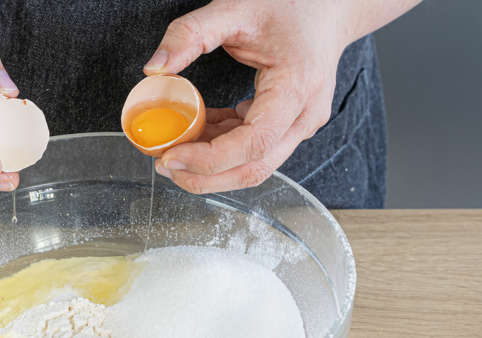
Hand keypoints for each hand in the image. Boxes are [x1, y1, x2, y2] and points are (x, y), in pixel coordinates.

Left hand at [145, 0, 416, 193]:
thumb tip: (153, 69)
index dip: (210, 159)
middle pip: (254, 168)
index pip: (254, 142)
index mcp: (297, 86)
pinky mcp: (289, 127)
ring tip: (174, 151)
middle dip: (206, 176)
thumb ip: (190, 34)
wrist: (327, 8)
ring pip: (253, 166)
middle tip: (165, 165)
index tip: (173, 156)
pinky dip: (222, 149)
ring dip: (211, 167)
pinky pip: (253, 150)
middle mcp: (304, 115)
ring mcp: (299, 125)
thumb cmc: (289, 5)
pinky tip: (197, 134)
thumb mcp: (234, 8)